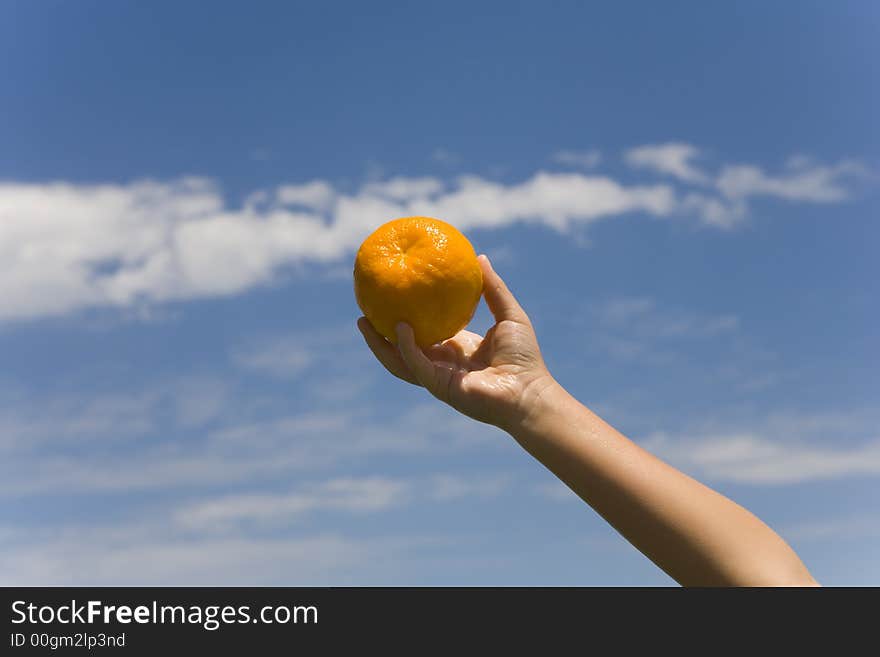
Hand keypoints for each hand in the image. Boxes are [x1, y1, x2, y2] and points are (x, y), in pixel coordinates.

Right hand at [357, 255, 556, 429]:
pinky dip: (406, 347)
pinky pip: (416, 364)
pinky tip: (400, 328)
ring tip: (363, 322)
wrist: (529, 392)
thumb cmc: (524, 357)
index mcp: (455, 350)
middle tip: (364, 309)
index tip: (391, 296)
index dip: (406, 317)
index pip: (423, 334)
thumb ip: (493, 288)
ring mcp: (437, 377)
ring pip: (399, 360)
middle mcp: (442, 364)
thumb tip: (479, 256)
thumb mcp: (508, 314)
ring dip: (379, 344)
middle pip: (401, 348)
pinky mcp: (439, 387)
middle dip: (380, 332)